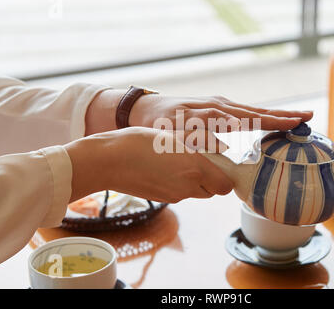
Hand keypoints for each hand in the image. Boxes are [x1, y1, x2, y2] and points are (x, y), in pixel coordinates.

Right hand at [65, 127, 233, 202]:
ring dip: (195, 181)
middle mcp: (187, 186)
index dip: (225, 177)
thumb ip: (201, 140)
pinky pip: (179, 193)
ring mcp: (174, 196)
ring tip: (178, 161)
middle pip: (212, 191)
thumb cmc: (137, 143)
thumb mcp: (173, 134)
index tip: (219, 164)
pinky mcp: (161, 199)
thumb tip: (222, 145)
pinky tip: (163, 168)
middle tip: (199, 160)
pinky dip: (178, 184)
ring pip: (196, 192)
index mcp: (195, 168)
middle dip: (211, 178)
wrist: (107, 162)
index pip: (225, 186)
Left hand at [129, 94, 312, 130]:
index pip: (252, 117)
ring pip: (253, 111)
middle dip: (284, 114)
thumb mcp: (174, 133)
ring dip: (275, 114)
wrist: (143, 110)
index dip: (275, 121)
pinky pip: (243, 112)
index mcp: (215, 114)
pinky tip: (267, 120)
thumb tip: (228, 142)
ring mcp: (219, 106)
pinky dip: (259, 115)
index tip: (297, 122)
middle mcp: (221, 107)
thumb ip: (200, 136)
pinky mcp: (215, 108)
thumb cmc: (158, 125)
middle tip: (309, 115)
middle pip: (258, 111)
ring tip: (296, 117)